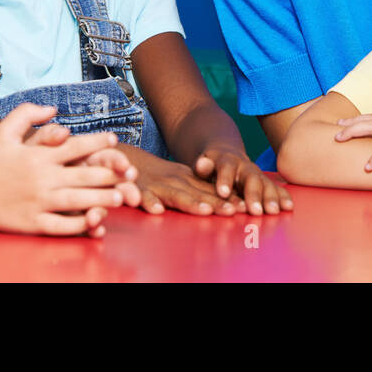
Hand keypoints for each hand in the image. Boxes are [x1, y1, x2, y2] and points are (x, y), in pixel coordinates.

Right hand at [0, 103, 129, 236]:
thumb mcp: (4, 130)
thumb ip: (27, 113)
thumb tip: (53, 107)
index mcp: (38, 156)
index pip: (75, 146)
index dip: (97, 142)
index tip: (114, 140)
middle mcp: (41, 179)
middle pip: (82, 175)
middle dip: (108, 174)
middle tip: (128, 174)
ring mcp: (37, 202)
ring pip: (77, 201)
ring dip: (100, 199)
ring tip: (119, 197)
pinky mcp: (32, 223)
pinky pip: (61, 225)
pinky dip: (80, 224)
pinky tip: (95, 221)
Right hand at [132, 153, 255, 215]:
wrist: (127, 159)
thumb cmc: (159, 176)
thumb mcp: (182, 180)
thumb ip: (200, 193)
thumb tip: (230, 207)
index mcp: (187, 180)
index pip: (210, 191)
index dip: (227, 199)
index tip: (244, 208)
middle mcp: (175, 182)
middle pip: (198, 194)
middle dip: (216, 203)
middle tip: (233, 211)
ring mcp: (157, 186)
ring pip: (176, 195)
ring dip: (191, 203)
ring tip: (205, 211)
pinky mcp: (137, 190)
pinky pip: (143, 196)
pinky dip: (149, 202)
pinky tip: (157, 211)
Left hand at [194, 146, 292, 214]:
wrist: (227, 158)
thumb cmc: (211, 168)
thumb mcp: (203, 166)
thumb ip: (203, 167)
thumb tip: (201, 163)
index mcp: (227, 161)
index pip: (226, 167)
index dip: (225, 179)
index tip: (223, 193)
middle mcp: (245, 167)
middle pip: (251, 177)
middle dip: (254, 194)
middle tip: (255, 210)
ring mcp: (257, 175)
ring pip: (266, 184)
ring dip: (270, 198)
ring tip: (272, 211)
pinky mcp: (266, 184)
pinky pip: (276, 189)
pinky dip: (282, 197)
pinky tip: (288, 207)